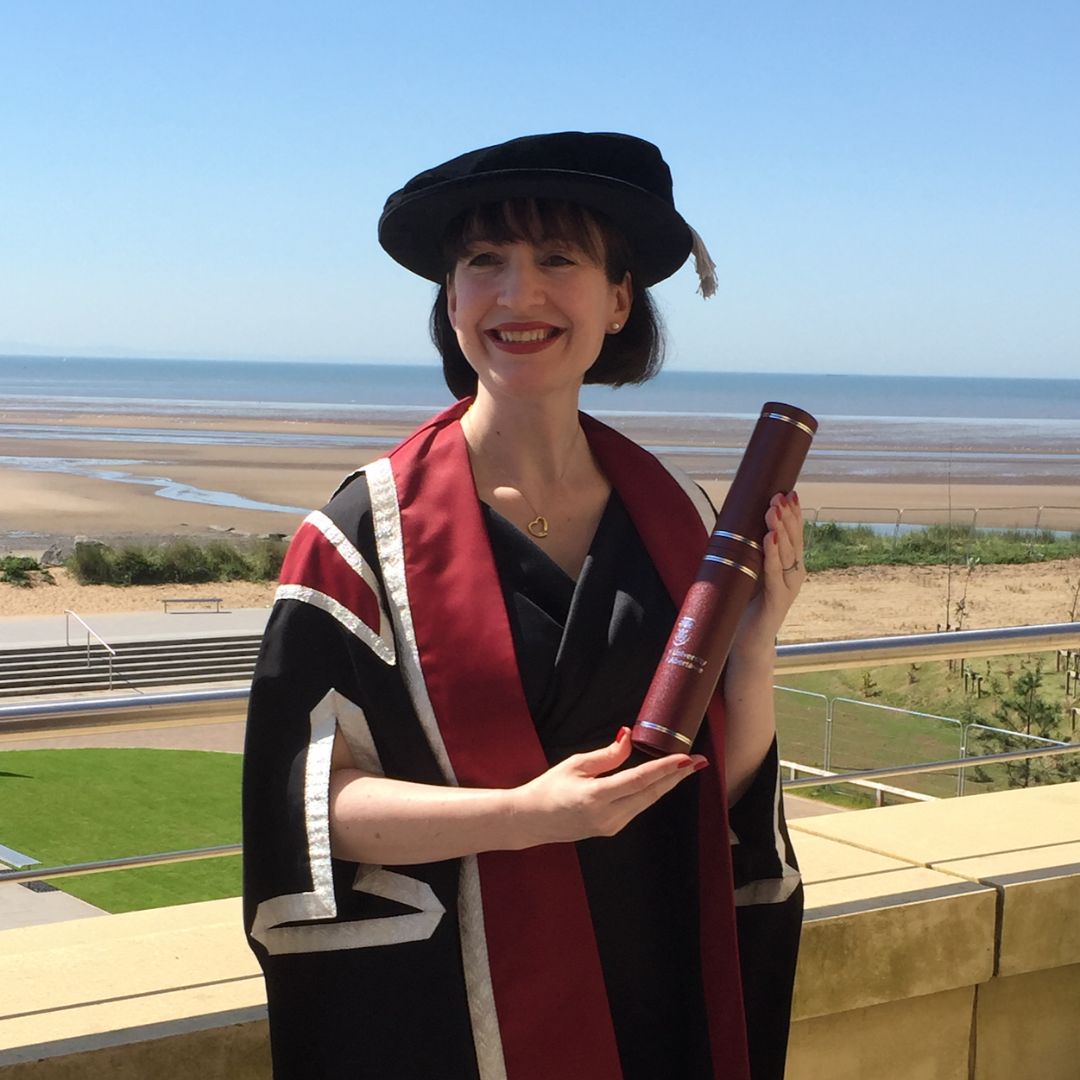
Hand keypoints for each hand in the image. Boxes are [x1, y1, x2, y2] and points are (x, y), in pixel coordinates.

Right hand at [510, 728, 706, 845]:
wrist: (531, 820)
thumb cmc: (549, 788)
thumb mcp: (576, 764)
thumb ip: (607, 755)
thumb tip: (629, 736)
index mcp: (596, 797)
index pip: (639, 780)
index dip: (665, 768)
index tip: (686, 758)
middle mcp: (608, 815)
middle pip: (651, 793)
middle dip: (677, 776)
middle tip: (699, 761)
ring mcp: (611, 826)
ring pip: (647, 802)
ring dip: (667, 784)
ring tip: (686, 768)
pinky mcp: (611, 829)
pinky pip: (638, 807)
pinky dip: (651, 792)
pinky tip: (662, 781)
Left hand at [731, 491, 806, 659]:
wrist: (746, 644)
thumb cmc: (745, 605)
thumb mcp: (747, 572)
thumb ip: (748, 552)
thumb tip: (734, 524)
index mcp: (788, 566)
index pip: (793, 535)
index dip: (792, 514)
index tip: (789, 492)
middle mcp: (793, 574)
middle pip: (792, 540)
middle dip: (786, 516)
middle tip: (779, 494)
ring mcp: (787, 587)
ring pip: (785, 553)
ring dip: (779, 528)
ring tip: (773, 508)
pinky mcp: (776, 600)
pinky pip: (773, 573)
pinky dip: (770, 554)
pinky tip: (769, 537)